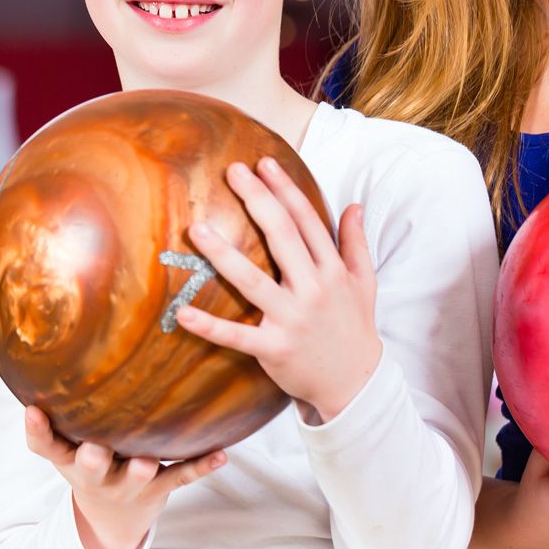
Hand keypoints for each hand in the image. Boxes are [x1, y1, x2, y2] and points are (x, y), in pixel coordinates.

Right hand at [25, 406, 225, 548]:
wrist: (112, 520)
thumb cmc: (93, 463)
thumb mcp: (71, 446)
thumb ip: (68, 414)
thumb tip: (64, 353)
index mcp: (70, 459)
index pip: (45, 447)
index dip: (36, 430)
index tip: (32, 410)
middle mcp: (96, 474)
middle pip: (91, 467)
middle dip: (93, 459)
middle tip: (94, 450)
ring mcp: (128, 484)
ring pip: (137, 475)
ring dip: (143, 468)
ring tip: (148, 460)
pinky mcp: (159, 489)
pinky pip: (181, 477)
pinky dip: (201, 466)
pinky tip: (221, 455)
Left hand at [177, 157, 381, 421]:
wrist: (357, 383)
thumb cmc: (356, 329)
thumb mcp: (365, 282)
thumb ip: (356, 243)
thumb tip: (355, 206)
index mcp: (333, 271)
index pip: (307, 221)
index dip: (286, 189)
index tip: (266, 164)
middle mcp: (314, 289)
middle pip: (282, 237)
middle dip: (257, 200)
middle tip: (233, 172)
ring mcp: (293, 319)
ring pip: (253, 281)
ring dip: (223, 255)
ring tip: (197, 229)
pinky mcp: (274, 349)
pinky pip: (237, 337)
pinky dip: (210, 326)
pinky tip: (183, 312)